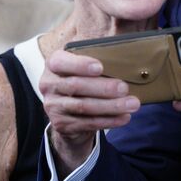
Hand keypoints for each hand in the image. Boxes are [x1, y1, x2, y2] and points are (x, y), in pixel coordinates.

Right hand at [38, 47, 138, 173]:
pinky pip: (87, 122)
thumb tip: (125, 56)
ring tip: (132, 104)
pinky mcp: (61, 124)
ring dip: (111, 106)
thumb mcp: (82, 67)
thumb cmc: (82, 81)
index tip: (100, 67)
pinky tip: (124, 117)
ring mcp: (52, 106)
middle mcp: (48, 84)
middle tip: (124, 88)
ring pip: (83, 106)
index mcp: (53, 64)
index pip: (61, 62)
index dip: (80, 65)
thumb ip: (96, 60)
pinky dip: (109, 120)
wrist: (68, 111)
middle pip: (76, 86)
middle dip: (103, 88)